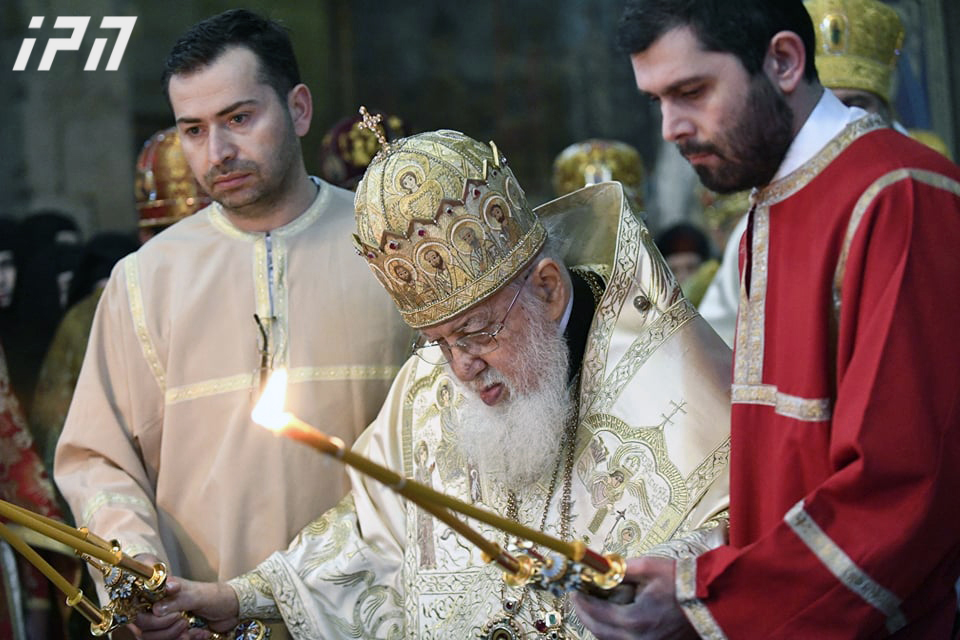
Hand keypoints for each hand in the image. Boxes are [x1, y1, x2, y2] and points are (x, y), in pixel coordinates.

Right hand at [137, 575, 240, 639]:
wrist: (232, 610)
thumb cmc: (216, 595)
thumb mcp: (198, 595)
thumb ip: (177, 600)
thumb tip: (156, 608)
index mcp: (162, 593)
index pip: (138, 607)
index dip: (148, 616)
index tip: (170, 614)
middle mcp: (160, 607)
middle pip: (143, 627)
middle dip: (163, 628)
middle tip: (183, 620)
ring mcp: (166, 623)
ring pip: (153, 638)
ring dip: (172, 636)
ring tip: (189, 628)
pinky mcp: (175, 634)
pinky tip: (199, 633)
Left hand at [572, 556, 697, 639]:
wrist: (713, 600)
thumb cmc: (683, 582)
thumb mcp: (650, 567)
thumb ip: (622, 568)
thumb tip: (603, 566)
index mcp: (634, 619)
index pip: (596, 613)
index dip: (581, 602)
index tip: (574, 591)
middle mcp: (638, 639)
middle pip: (599, 632)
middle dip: (585, 616)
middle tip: (578, 600)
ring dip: (598, 627)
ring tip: (592, 610)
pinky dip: (613, 633)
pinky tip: (612, 621)